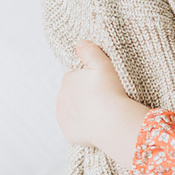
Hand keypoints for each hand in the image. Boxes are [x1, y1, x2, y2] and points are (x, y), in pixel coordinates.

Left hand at [56, 41, 147, 165]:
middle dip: (83, 95)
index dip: (88, 80)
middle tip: (102, 98)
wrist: (113, 122)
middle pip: (72, 93)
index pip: (75, 77)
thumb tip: (79, 43)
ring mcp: (64, 116)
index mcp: (69, 80)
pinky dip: (83, 126)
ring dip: (81, 109)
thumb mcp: (104, 65)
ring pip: (71, 110)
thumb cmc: (111, 92)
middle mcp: (61, 97)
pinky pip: (74, 127)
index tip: (101, 85)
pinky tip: (96, 124)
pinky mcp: (69, 132)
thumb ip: (90, 51)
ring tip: (100, 112)